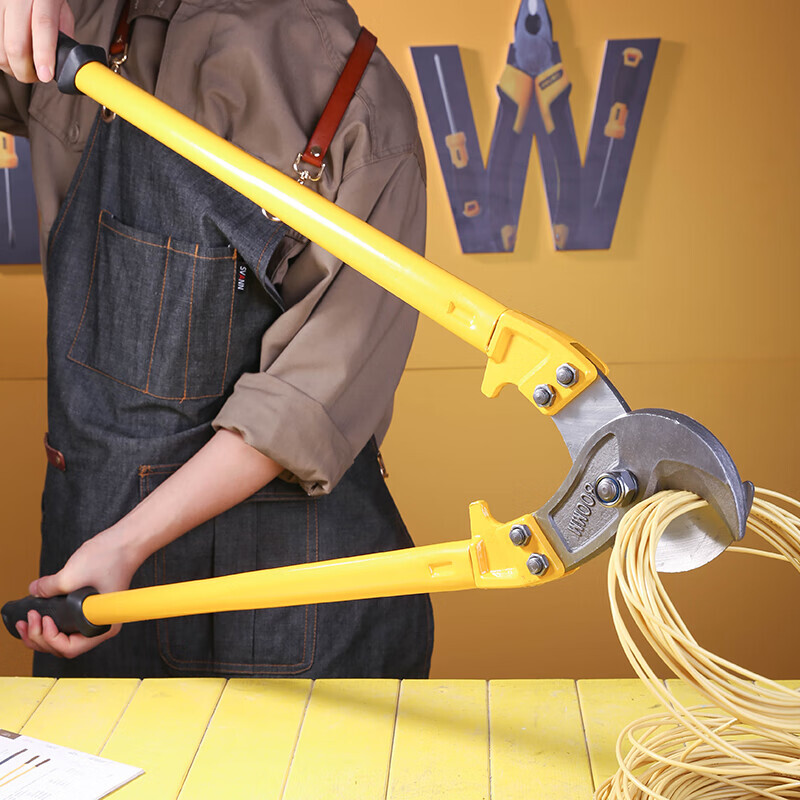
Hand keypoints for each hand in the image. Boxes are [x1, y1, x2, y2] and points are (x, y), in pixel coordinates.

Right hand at [0, 0, 73, 82]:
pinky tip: (11, 56)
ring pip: (0, 49)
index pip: (43, 26)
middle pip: (15, 44)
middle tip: (36, 77)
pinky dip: (3, 57)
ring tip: (24, 67)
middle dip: (25, 71)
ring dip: (12, 67)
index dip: (44, 55)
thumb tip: (60, 64)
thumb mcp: (62, 12)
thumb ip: (62, 36)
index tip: (46, 76)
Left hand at [15, 527, 138, 657]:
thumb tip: (34, 591)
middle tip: (29, 620)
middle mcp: (101, 626)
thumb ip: (49, 587)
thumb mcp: (73, 574)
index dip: (50, 637)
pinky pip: (66, 626)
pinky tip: (38, 613)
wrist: (124, 542)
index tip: (44, 618)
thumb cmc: (111, 558)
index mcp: (104, 625)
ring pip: (63, 638)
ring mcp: (95, 618)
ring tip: (28, 620)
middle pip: (63, 647)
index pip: (70, 647)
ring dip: (42, 633)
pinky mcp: (89, 609)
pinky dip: (50, 624)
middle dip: (40, 637)